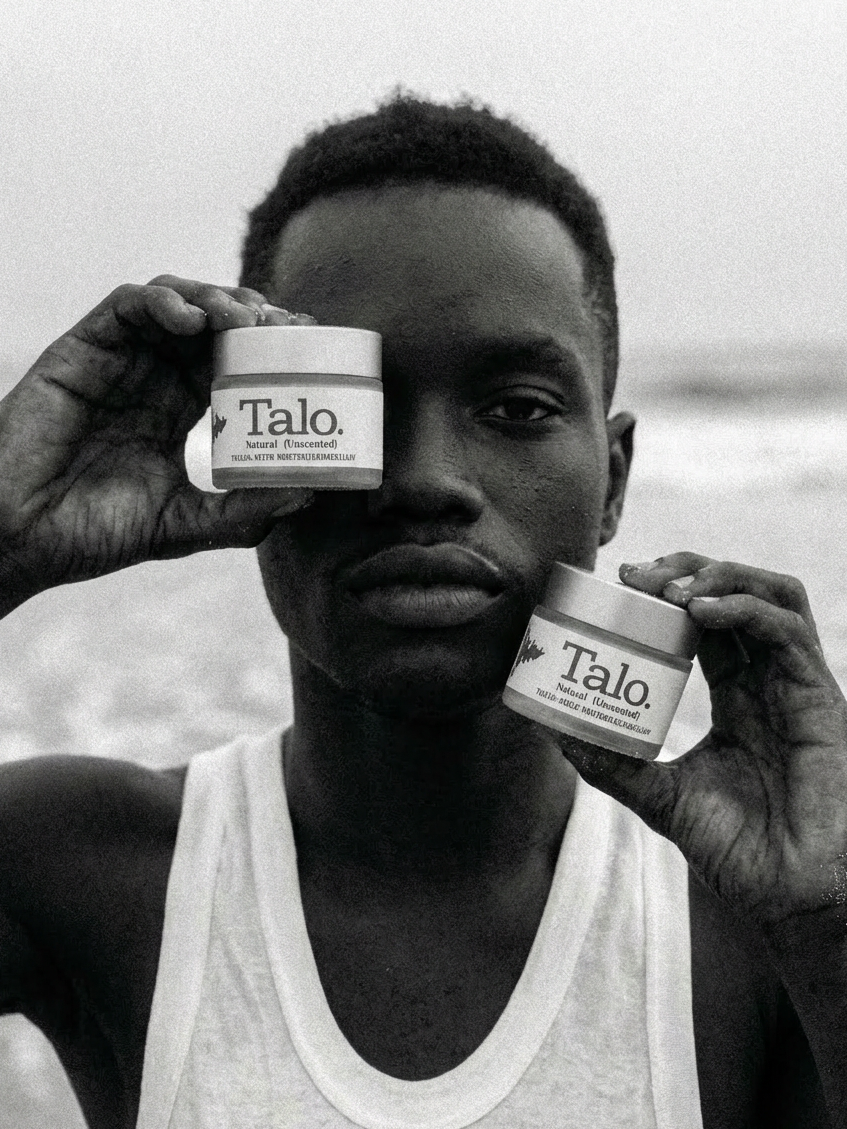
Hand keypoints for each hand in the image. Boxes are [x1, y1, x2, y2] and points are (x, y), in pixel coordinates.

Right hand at [0, 277, 312, 611]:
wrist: (22, 539)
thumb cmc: (94, 532)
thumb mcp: (185, 524)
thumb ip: (242, 513)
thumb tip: (309, 492)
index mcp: (177, 410)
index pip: (234, 363)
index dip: (271, 350)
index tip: (309, 349)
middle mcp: (152, 377)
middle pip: (213, 325)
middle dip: (254, 317)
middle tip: (287, 327)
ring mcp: (118, 361)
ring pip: (176, 303)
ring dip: (217, 300)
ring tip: (246, 319)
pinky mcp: (82, 349)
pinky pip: (126, 306)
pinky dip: (164, 302)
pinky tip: (194, 320)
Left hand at [558, 552, 846, 942]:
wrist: (787, 896)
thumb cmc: (738, 851)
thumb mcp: (660, 796)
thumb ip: (612, 764)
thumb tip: (552, 732)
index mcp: (738, 696)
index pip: (706, 620)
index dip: (669, 590)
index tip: (620, 580)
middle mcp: (769, 681)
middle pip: (737, 593)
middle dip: (687, 570)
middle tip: (636, 575)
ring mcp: (796, 685)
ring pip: (772, 594)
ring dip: (718, 576)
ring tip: (670, 588)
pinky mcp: (821, 696)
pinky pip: (789, 630)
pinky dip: (744, 608)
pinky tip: (702, 611)